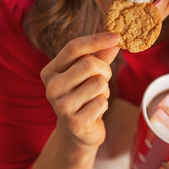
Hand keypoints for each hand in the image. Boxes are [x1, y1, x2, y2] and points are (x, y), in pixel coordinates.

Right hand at [40, 32, 119, 148]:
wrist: (76, 131)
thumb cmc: (83, 96)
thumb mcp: (89, 74)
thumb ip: (100, 56)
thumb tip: (115, 41)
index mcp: (51, 71)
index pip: (74, 47)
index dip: (97, 39)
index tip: (117, 36)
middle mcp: (51, 87)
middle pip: (89, 64)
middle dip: (105, 70)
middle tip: (103, 80)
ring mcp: (61, 106)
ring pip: (99, 83)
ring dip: (104, 90)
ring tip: (95, 98)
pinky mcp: (74, 123)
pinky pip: (101, 102)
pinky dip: (104, 104)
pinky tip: (94, 111)